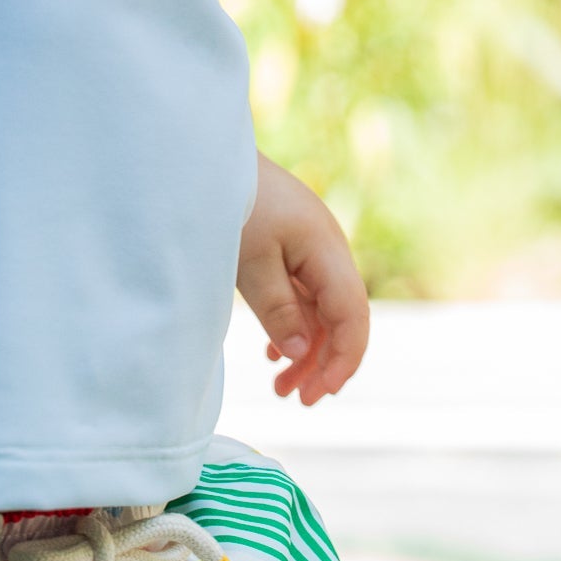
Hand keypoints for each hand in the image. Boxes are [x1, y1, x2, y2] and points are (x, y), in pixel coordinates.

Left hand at [236, 154, 370, 405]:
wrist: (207, 158)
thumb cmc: (229, 204)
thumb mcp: (249, 264)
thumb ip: (278, 311)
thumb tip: (301, 353)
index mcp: (326, 250)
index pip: (353, 315)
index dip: (345, 359)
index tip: (324, 393)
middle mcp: (328, 252)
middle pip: (342, 320)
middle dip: (325, 364)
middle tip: (299, 401)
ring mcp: (312, 254)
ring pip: (322, 315)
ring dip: (306, 354)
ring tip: (281, 390)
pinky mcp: (293, 255)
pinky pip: (305, 302)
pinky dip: (293, 333)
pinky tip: (274, 358)